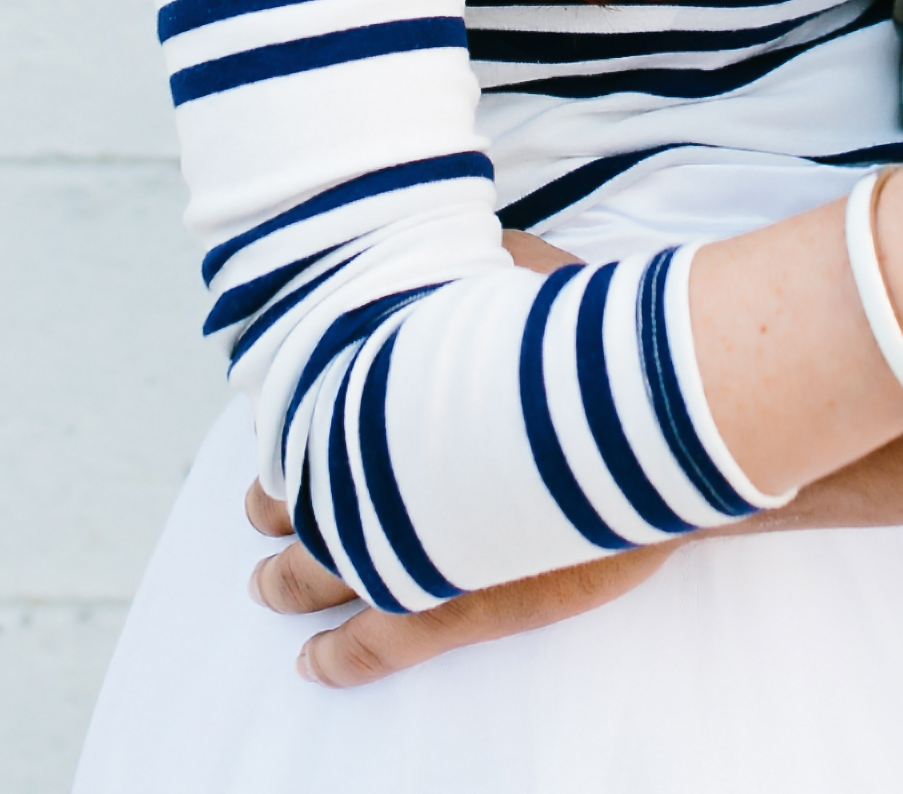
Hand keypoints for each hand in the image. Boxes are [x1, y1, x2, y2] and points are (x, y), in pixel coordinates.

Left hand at [241, 222, 652, 686]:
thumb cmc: (586, 346)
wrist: (643, 427)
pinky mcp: (450, 609)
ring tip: (264, 585)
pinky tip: (312, 664)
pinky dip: (336, 657)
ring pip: (317, 574)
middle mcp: (374, 476)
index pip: (305, 419)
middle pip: (301, 498)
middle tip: (259, 510)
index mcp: (378, 397)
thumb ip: (482, 262)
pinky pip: (373, 645)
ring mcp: (404, 550)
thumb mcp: (522, 274)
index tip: (279, 436)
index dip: (287, 432)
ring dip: (286, 581)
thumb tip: (470, 238)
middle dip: (274, 505)